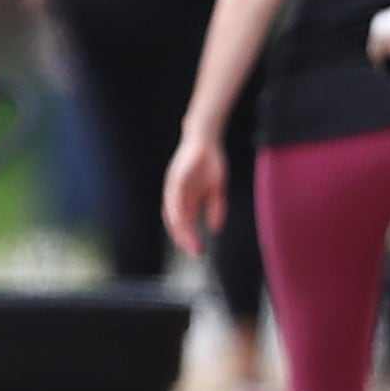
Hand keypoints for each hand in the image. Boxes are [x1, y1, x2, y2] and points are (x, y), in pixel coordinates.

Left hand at [160, 130, 224, 256]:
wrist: (205, 139)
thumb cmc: (210, 163)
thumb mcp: (217, 189)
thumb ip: (216, 208)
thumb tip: (215, 229)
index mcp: (186, 199)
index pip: (184, 223)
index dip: (189, 237)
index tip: (198, 250)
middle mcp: (177, 196)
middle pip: (176, 222)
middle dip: (184, 238)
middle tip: (194, 251)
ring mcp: (174, 187)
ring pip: (173, 212)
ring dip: (180, 228)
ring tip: (188, 240)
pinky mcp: (175, 178)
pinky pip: (174, 197)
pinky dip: (177, 210)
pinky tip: (183, 221)